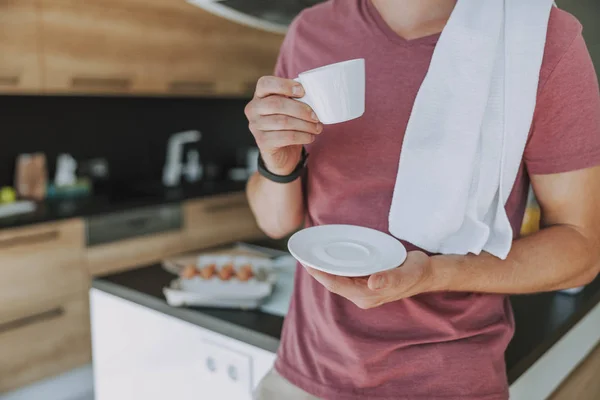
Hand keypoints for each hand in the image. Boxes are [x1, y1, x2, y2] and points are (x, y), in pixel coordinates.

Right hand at [245, 76, 321, 175]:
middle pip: (277, 104)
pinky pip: (286, 137)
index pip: (265, 83)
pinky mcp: (262, 142)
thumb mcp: (290, 108)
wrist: (281, 152)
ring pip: (283, 122)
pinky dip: (302, 136)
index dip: (285, 85)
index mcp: (259, 95)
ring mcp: (255, 126)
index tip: (302, 91)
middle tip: (316, 116)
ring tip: (317, 128)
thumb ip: (296, 98)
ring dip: (305, 125)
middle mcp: (253, 109)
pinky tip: (310, 137)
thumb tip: (315, 95)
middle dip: (301, 109)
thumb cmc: (287, 125)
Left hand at [305, 251, 433, 308]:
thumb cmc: (417, 273)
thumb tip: (372, 282)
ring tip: (310, 253)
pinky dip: (335, 266)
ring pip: (337, 278)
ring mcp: (363, 289)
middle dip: (317, 270)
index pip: (336, 285)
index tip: (306, 261)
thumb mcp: (406, 273)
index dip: (319, 274)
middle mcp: (362, 295)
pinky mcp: (365, 282)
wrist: (427, 273)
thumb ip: (391, 279)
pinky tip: (328, 255)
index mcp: (367, 295)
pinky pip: (345, 275)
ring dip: (324, 268)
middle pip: (333, 282)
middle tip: (303, 253)